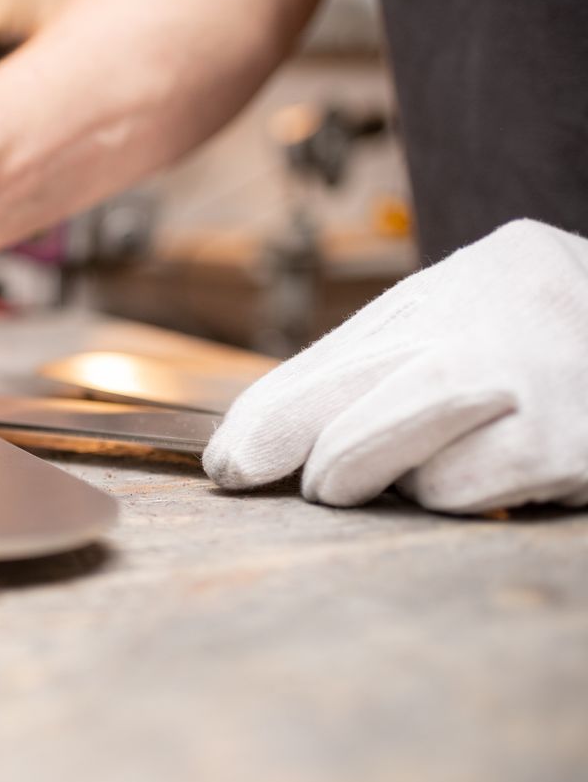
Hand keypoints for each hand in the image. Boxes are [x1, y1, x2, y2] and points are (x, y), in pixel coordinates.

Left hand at [203, 219, 587, 512]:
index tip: (227, 462)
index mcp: (462, 285)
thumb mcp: (472, 324)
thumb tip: (271, 434)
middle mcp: (496, 321)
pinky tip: (484, 474)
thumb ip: (383, 366)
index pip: (336, 356)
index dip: (269, 417)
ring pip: (399, 463)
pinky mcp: (571, 443)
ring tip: (399, 472)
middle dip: (295, 453)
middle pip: (350, 404)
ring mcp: (537, 383)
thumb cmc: (555, 342)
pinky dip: (455, 496)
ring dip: (380, 479)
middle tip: (281, 479)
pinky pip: (464, 492)